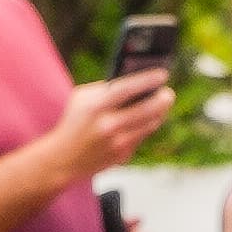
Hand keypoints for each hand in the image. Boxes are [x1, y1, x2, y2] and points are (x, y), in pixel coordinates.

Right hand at [54, 71, 177, 179]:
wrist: (63, 158)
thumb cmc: (75, 121)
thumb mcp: (83, 98)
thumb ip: (107, 89)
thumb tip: (137, 81)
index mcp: (96, 106)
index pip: (128, 89)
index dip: (148, 80)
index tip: (163, 74)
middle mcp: (109, 125)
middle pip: (148, 110)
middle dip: (163, 99)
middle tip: (168, 92)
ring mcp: (118, 143)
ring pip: (151, 124)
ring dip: (159, 112)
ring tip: (161, 103)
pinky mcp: (123, 155)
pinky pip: (143, 136)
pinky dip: (146, 125)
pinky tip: (146, 118)